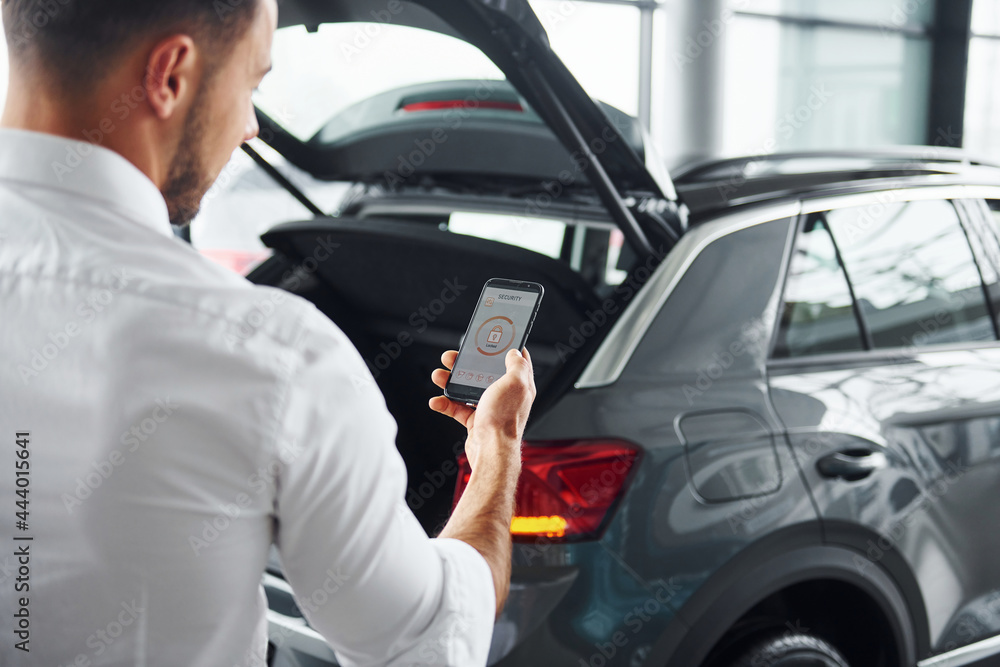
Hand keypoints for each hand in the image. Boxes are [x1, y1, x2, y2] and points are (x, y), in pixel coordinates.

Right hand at [429, 349, 535, 469]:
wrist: (491, 451)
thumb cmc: (504, 420)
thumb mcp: (514, 383)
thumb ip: (517, 365)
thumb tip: (515, 351)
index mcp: (519, 385)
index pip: (516, 361)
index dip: (506, 347)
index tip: (493, 337)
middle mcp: (506, 396)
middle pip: (484, 372)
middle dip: (466, 363)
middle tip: (452, 356)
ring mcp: (490, 408)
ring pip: (467, 389)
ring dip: (450, 381)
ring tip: (438, 375)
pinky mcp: (476, 421)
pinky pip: (457, 409)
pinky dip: (445, 404)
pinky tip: (436, 401)